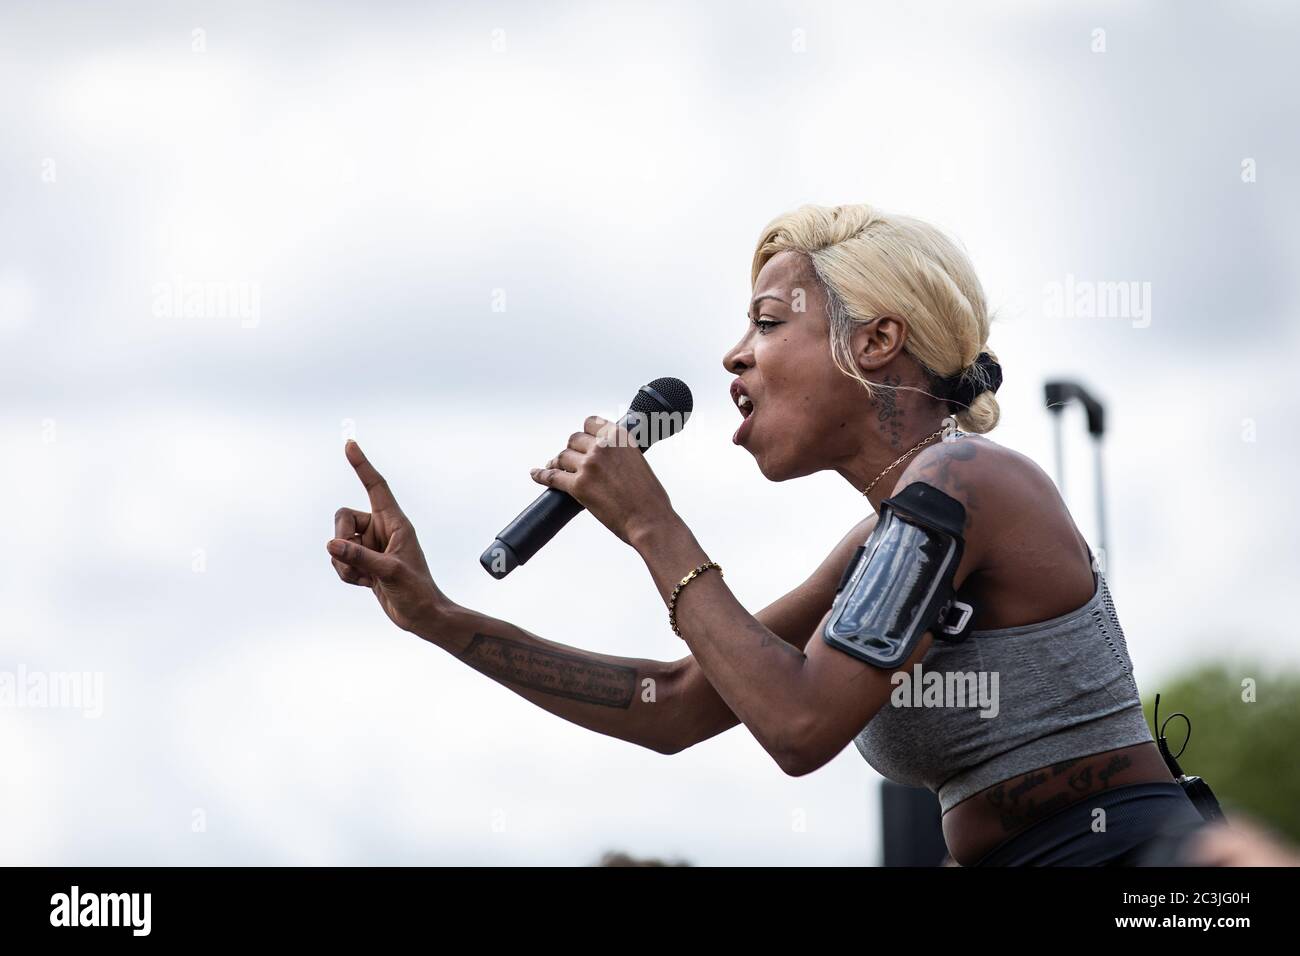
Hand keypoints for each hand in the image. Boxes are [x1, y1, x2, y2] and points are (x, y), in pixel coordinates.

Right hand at [327, 440, 447, 633]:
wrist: (421, 616)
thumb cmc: (416, 592)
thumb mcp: (389, 573)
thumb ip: (360, 557)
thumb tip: (331, 544)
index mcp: (396, 522)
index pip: (376, 487)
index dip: (362, 465)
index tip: (350, 445)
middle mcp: (382, 529)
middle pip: (343, 516)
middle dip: (340, 538)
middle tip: (352, 560)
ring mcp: (371, 545)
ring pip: (338, 541)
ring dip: (344, 563)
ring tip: (365, 578)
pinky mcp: (364, 562)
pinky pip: (339, 559)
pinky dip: (346, 573)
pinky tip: (365, 585)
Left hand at [529, 415, 674, 545]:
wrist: (650, 520)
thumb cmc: (649, 498)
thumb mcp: (638, 461)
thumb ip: (620, 452)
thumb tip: (606, 457)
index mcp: (620, 437)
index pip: (591, 423)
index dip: (584, 433)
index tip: (582, 441)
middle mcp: (603, 447)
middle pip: (573, 439)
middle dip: (571, 450)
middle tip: (571, 460)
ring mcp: (589, 465)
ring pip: (562, 457)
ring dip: (558, 463)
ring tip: (556, 469)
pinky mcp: (578, 485)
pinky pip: (552, 476)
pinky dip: (541, 475)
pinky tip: (536, 474)